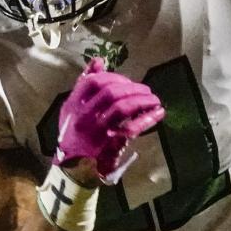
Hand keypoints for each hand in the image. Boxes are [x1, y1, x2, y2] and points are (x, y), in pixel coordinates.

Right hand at [55, 58, 163, 185]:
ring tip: (153, 99)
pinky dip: (148, 118)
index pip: (93, 82)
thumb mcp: (72, 109)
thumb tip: (98, 61)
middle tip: (145, 90)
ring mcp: (97, 131)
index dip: (113, 77)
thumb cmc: (74, 136)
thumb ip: (83, 85)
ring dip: (142, 99)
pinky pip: (132, 128)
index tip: (125, 81)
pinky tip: (158, 113)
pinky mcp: (110, 144)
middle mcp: (84, 116)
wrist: (72, 169)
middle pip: (111, 92)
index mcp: (73, 105)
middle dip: (132, 87)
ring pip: (122, 107)